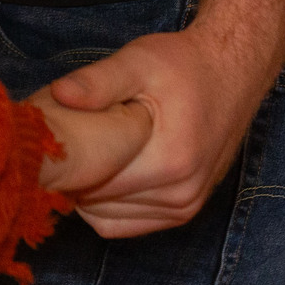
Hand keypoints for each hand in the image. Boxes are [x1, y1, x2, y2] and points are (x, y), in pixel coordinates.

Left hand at [42, 29, 267, 238]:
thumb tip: (58, 95)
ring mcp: (185, 207)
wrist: (233, 73)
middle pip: (97, 204)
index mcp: (169, 162)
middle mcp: (181, 195)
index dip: (64, 162)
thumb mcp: (139, 61)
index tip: (52, 138)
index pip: (91, 185)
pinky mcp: (185, 211)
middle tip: (64, 142)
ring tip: (86, 152)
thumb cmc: (184, 64)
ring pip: (110, 219)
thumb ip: (98, 81)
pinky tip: (104, 169)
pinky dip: (109, 203)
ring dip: (90, 192)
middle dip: (74, 177)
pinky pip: (130, 223)